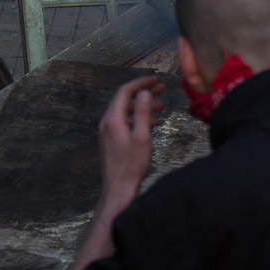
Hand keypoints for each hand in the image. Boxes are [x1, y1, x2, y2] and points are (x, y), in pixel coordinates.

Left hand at [97, 75, 164, 205]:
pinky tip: (153, 122)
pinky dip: (139, 118)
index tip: (157, 79)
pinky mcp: (112, 140)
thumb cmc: (132, 165)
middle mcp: (107, 122)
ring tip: (162, 105)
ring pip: (126, 111)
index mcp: (113, 119)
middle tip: (162, 89)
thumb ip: (142, 113)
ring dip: (143, 106)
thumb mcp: (141, 137)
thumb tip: (144, 92)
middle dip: (143, 92)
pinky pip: (126, 122)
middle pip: (125, 99)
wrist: (118, 189)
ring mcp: (108, 131)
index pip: (125, 91)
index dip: (141, 82)